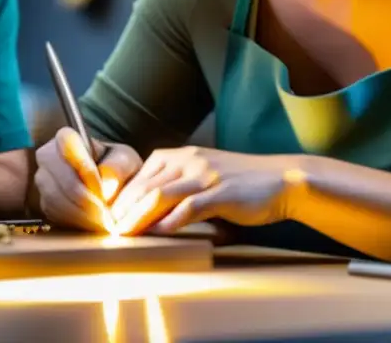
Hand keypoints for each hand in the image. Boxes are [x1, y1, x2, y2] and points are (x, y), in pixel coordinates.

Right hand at [34, 127, 141, 231]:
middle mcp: (47, 156)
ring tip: (103, 223)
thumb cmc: (116, 166)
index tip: (102, 190)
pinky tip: (93, 225)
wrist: (107, 182)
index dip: (84, 169)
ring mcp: (42, 181)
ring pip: (55, 200)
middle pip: (60, 179)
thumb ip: (118, 168)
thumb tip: (104, 188)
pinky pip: (55, 214)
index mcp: (66, 137)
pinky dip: (75, 222)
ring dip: (81, 215)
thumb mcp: (125, 160)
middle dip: (84, 201)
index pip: (67, 148)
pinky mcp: (43, 202)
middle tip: (106, 216)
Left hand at [109, 147, 298, 234]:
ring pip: (161, 195)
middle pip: (146, 185)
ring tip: (125, 233)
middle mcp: (189, 161)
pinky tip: (160, 232)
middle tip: (110, 229)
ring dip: (139, 216)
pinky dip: (172, 220)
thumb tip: (147, 207)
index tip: (109, 216)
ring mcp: (206, 176)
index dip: (122, 196)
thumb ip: (176, 185)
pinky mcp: (222, 193)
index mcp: (181, 155)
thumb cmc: (239, 182)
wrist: (281, 180)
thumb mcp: (202, 175)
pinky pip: (190, 207)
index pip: (141, 174)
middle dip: (124, 208)